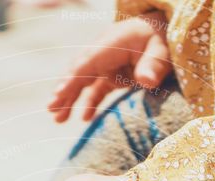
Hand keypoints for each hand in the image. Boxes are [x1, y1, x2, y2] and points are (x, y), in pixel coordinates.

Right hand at [48, 11, 170, 122]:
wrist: (163, 28)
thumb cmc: (162, 37)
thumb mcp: (163, 50)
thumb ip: (153, 65)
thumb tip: (146, 81)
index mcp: (112, 43)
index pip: (88, 63)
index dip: (73, 78)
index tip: (59, 94)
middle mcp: (102, 52)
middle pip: (79, 72)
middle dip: (64, 91)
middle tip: (51, 109)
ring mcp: (105, 64)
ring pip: (83, 82)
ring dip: (70, 100)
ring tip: (58, 119)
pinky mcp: (110, 74)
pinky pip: (95, 89)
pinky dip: (88, 103)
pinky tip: (84, 118)